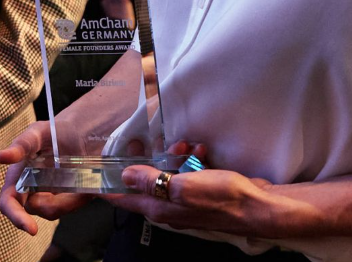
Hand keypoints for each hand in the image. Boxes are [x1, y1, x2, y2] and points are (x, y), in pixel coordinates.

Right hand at [0, 121, 93, 234]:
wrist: (77, 134)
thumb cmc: (51, 132)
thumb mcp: (37, 133)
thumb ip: (20, 145)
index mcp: (16, 177)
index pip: (8, 203)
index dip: (16, 217)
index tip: (31, 229)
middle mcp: (29, 191)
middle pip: (31, 214)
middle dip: (49, 212)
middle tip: (69, 203)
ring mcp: (47, 197)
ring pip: (53, 210)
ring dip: (68, 199)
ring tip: (81, 178)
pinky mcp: (64, 200)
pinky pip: (69, 205)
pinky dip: (78, 196)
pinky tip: (84, 183)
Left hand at [103, 162, 273, 235]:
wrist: (259, 205)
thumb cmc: (223, 198)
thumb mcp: (182, 187)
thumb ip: (151, 181)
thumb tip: (124, 176)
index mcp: (158, 208)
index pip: (122, 199)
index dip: (105, 186)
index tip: (92, 173)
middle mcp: (168, 207)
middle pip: (144, 182)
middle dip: (147, 161)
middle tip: (151, 144)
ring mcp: (185, 201)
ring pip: (167, 174)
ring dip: (174, 157)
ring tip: (187, 147)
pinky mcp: (200, 193)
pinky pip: (187, 174)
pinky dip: (191, 161)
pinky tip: (201, 152)